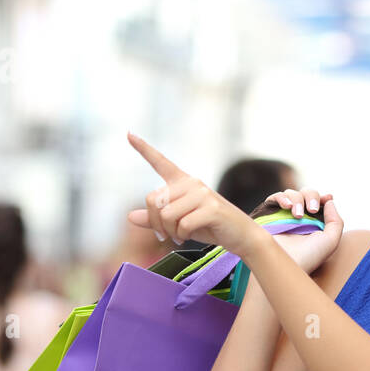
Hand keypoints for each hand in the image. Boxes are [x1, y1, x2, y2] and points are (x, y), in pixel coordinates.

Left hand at [127, 132, 255, 254]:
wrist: (241, 235)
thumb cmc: (209, 226)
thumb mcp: (178, 223)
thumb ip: (155, 219)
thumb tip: (130, 216)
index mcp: (183, 182)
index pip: (160, 162)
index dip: (143, 149)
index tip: (128, 134)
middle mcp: (192, 183)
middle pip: (154, 200)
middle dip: (156, 224)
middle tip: (166, 236)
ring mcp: (202, 194)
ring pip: (167, 215)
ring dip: (170, 232)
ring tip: (181, 236)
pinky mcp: (211, 208)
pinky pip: (183, 225)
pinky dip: (182, 236)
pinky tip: (189, 236)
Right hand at [257, 187, 344, 274]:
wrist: (284, 264)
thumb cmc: (309, 257)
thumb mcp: (331, 241)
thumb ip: (336, 221)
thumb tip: (329, 200)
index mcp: (313, 224)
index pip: (318, 202)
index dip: (322, 198)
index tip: (327, 198)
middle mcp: (298, 218)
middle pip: (306, 193)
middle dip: (312, 196)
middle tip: (312, 209)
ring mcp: (283, 215)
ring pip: (291, 193)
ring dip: (298, 199)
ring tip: (297, 215)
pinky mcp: (268, 214)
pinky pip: (274, 197)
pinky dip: (282, 198)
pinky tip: (286, 207)